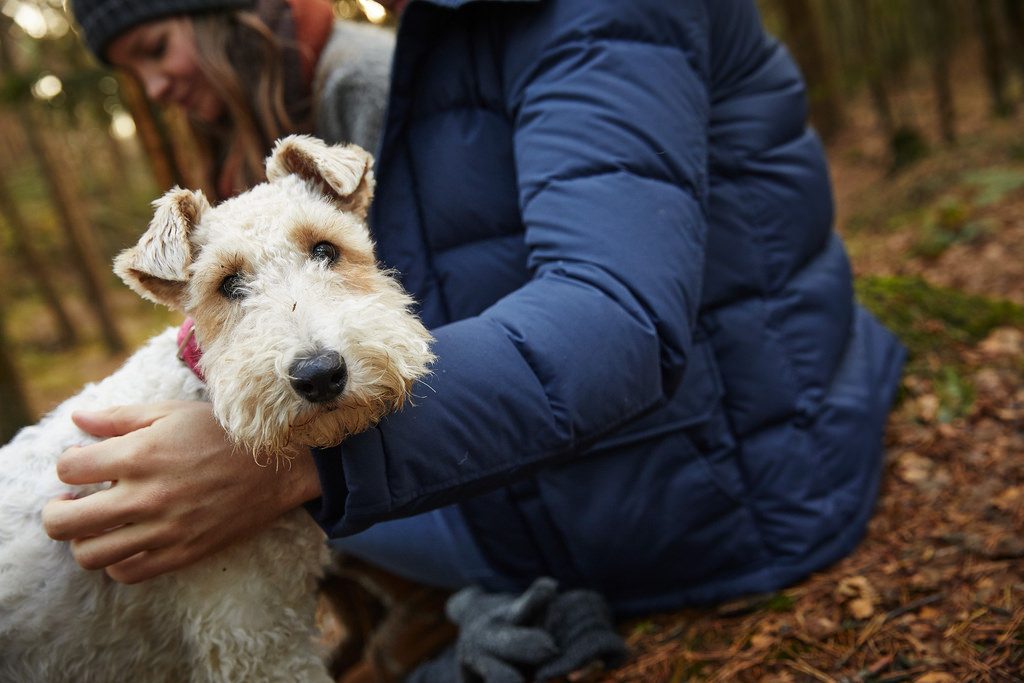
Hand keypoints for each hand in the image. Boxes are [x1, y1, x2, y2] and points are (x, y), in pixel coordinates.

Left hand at [42, 401, 321, 583]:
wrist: (278, 466)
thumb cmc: (224, 433)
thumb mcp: (173, 412)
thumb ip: (120, 417)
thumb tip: (77, 421)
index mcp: (139, 454)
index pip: (68, 469)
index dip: (70, 465)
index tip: (85, 463)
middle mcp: (145, 496)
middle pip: (63, 522)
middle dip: (57, 511)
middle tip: (74, 502)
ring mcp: (163, 529)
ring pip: (89, 554)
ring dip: (84, 539)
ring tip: (99, 524)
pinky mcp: (182, 553)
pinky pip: (126, 573)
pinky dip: (116, 561)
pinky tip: (127, 541)